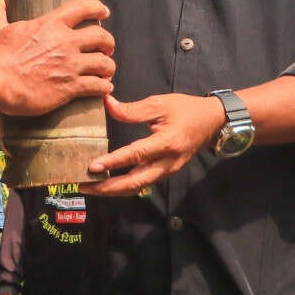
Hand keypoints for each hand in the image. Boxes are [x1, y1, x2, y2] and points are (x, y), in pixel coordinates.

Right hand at [0, 0, 114, 116]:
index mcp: (51, 24)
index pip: (83, 7)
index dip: (98, 8)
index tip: (104, 13)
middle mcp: (65, 42)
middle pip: (102, 36)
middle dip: (108, 43)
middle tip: (107, 49)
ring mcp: (70, 65)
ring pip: (104, 63)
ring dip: (108, 68)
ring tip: (106, 73)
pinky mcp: (70, 87)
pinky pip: (98, 86)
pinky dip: (104, 88)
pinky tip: (103, 89)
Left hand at [81, 93, 226, 196]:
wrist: (212, 122)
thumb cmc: (187, 109)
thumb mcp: (160, 103)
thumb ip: (133, 109)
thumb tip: (107, 104)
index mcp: (167, 143)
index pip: (136, 155)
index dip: (113, 162)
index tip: (92, 167)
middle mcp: (167, 163)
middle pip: (134, 183)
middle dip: (107, 188)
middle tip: (82, 186)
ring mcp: (167, 171)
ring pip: (137, 187)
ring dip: (112, 190)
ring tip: (90, 187)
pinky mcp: (165, 173)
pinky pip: (141, 184)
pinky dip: (123, 186)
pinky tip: (107, 183)